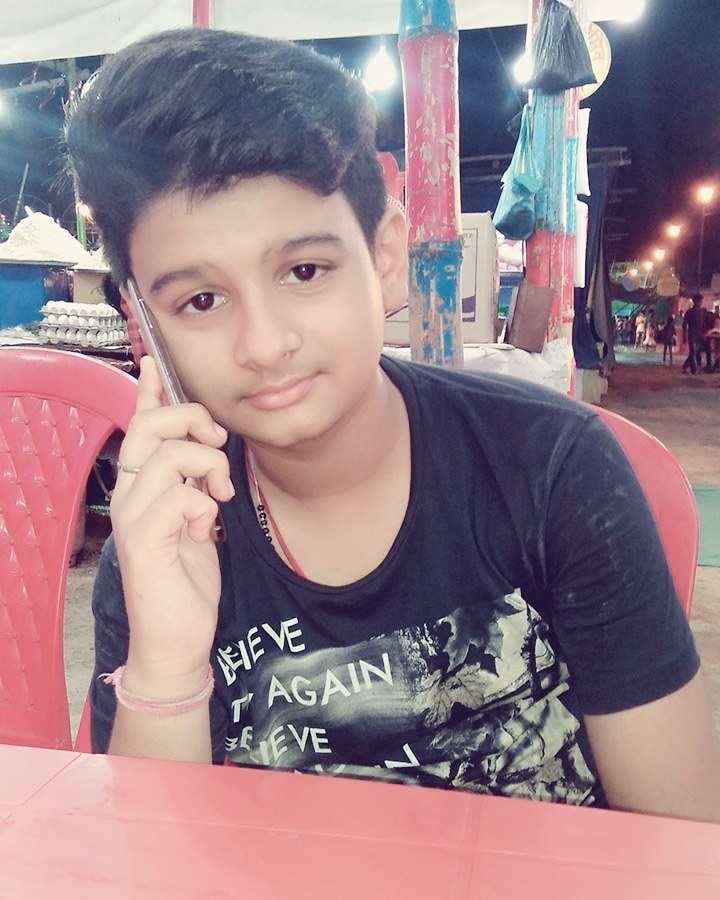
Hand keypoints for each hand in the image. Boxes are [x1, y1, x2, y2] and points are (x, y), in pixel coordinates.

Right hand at [111, 357, 234, 694]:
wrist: (177, 637)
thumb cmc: (187, 579)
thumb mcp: (198, 519)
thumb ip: (195, 483)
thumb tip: (207, 447)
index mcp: (142, 486)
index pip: (139, 427)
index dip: (148, 392)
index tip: (154, 361)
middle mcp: (129, 495)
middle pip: (151, 427)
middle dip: (193, 421)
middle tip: (219, 446)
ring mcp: (132, 518)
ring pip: (168, 455)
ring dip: (208, 468)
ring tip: (220, 496)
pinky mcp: (143, 542)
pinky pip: (179, 498)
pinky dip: (204, 506)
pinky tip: (206, 529)